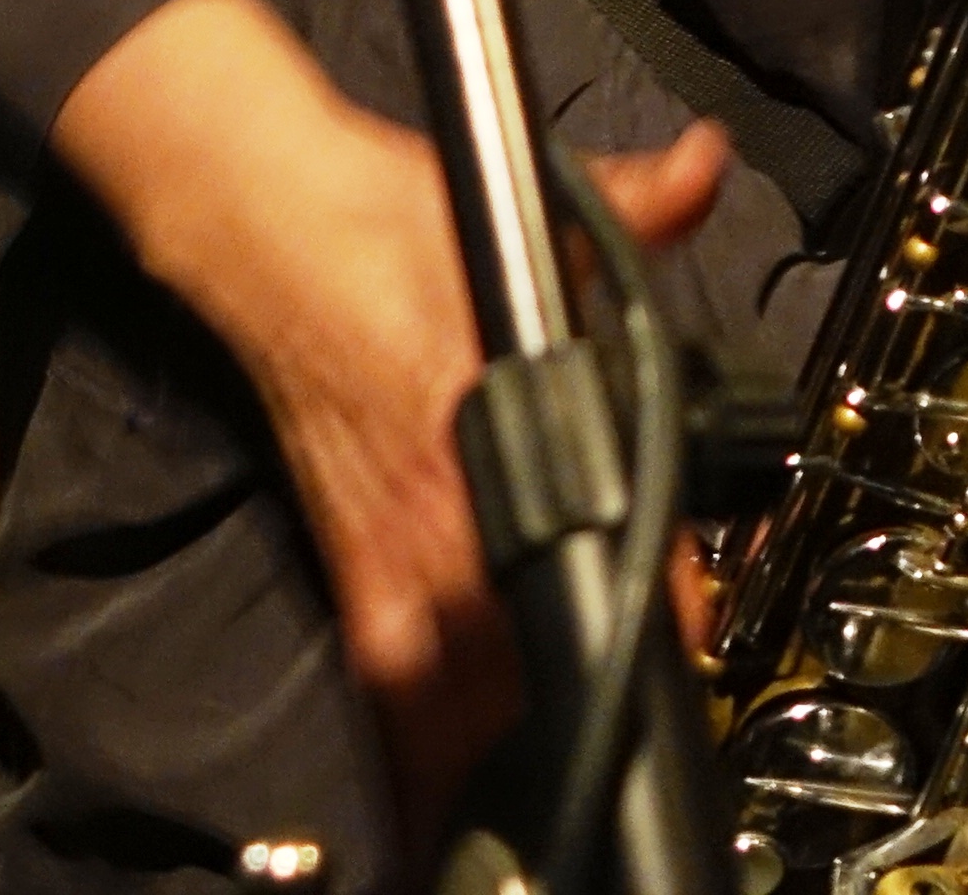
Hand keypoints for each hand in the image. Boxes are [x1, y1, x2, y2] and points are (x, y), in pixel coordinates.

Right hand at [51, 0, 730, 834]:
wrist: (267, 225)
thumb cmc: (397, 222)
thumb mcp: (532, 204)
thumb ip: (637, 200)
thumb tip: (701, 165)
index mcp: (484, 404)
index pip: (569, 514)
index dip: (633, 584)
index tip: (687, 625)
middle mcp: (431, 488)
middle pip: (506, 632)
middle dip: (575, 692)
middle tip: (639, 739)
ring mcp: (381, 532)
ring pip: (438, 678)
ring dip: (491, 742)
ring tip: (545, 802)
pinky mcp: (346, 555)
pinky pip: (382, 672)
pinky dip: (414, 739)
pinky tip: (439, 800)